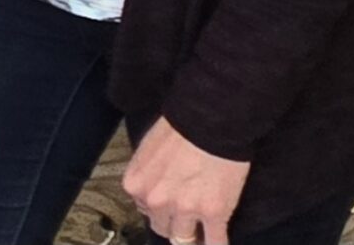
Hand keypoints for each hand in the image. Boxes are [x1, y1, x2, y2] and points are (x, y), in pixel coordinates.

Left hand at [123, 119, 249, 244]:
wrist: (210, 121)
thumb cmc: (181, 128)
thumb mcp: (148, 150)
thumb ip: (147, 175)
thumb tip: (154, 188)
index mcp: (136, 184)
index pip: (144, 210)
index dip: (159, 208)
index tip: (170, 207)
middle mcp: (155, 200)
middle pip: (162, 226)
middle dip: (173, 222)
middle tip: (186, 217)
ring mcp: (184, 209)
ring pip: (184, 238)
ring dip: (193, 235)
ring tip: (200, 232)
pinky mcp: (214, 213)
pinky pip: (215, 242)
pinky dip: (216, 244)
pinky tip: (216, 243)